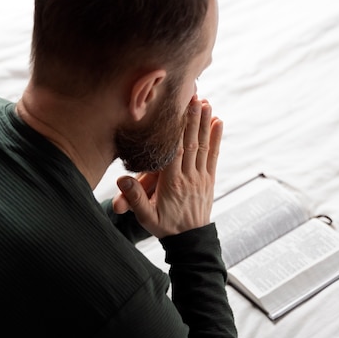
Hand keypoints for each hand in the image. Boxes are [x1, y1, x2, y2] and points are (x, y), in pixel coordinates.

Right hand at [112, 97, 222, 237]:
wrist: (190, 241)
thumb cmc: (165, 227)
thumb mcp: (146, 217)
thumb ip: (135, 198)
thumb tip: (121, 180)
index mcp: (172, 184)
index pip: (175, 151)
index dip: (177, 129)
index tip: (176, 110)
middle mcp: (189, 177)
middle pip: (190, 143)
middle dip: (192, 119)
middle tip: (193, 96)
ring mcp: (201, 178)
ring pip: (203, 146)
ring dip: (204, 123)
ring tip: (206, 102)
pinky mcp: (209, 179)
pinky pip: (213, 156)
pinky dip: (216, 138)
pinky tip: (218, 122)